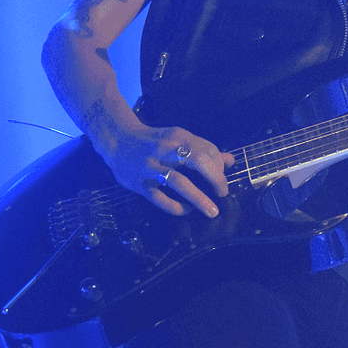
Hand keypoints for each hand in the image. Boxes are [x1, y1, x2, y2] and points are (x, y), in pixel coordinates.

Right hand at [95, 122, 234, 217]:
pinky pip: (160, 199)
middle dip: (215, 178)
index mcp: (178, 137)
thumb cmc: (154, 141)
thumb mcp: (179, 139)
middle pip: (197, 161)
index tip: (221, 177)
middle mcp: (166, 150)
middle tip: (223, 192)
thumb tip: (230, 161)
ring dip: (199, 198)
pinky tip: (186, 210)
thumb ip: (204, 149)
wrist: (117, 139)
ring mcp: (152, 167)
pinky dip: (176, 207)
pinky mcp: (140, 183)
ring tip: (212, 211)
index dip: (219, 165)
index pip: (207, 150)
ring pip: (179, 182)